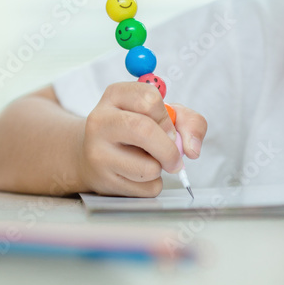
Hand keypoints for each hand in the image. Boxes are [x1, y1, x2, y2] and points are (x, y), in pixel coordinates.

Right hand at [76, 82, 206, 196]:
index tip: (169, 130)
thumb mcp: (160, 114)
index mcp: (115, 95)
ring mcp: (97, 152)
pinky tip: (137, 174)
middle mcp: (100, 120)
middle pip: (144, 130)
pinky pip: (145, 189)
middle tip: (175, 157)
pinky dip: (151, 185)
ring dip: (160, 168)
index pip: (149, 99)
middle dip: (169, 149)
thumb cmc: (133, 131)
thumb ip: (187, 121)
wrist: (91, 155)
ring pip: (148, 167)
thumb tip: (192, 149)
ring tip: (147, 161)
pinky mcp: (103, 180)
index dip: (167, 119)